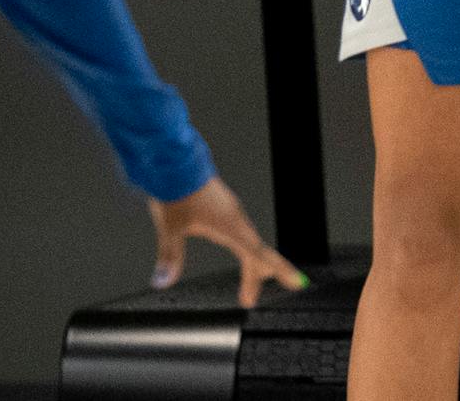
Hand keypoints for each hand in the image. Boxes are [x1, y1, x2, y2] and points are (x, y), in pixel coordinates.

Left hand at [150, 176, 306, 307]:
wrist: (176, 162)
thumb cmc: (177, 190)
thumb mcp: (170, 226)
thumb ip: (170, 256)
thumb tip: (163, 282)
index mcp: (229, 224)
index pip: (258, 253)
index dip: (279, 269)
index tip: (297, 282)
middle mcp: (235, 218)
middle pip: (257, 250)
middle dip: (262, 274)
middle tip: (258, 297)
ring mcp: (231, 213)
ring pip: (250, 241)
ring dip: (254, 262)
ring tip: (255, 279)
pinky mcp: (225, 209)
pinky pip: (244, 233)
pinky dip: (247, 249)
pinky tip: (243, 252)